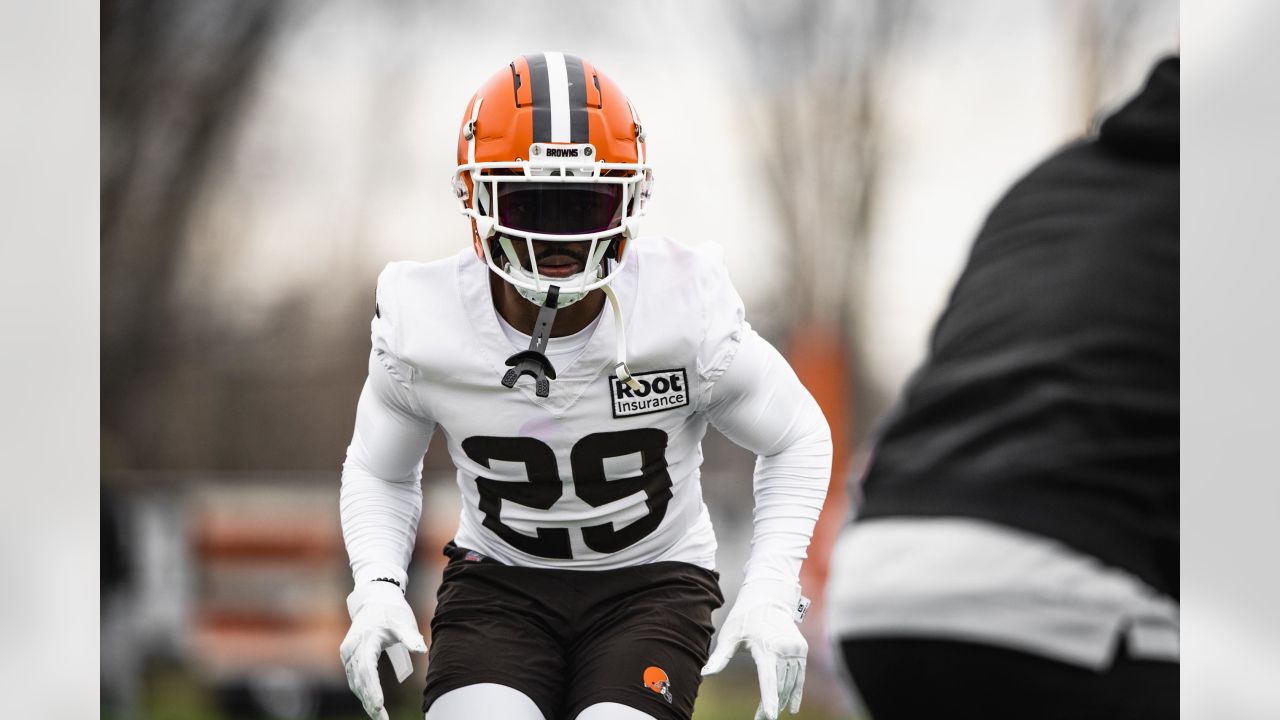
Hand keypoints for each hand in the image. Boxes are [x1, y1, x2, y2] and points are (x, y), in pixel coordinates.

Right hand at [340, 581, 427, 719]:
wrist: (374, 599)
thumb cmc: (391, 611)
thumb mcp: (402, 622)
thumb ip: (411, 637)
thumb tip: (422, 651)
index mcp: (366, 639)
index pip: (367, 668)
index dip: (372, 687)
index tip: (379, 704)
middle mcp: (352, 648)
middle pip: (359, 679)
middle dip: (369, 700)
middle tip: (382, 717)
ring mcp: (347, 652)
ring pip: (354, 681)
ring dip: (365, 699)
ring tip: (379, 715)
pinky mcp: (348, 656)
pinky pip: (353, 677)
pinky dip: (362, 691)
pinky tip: (371, 704)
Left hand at [701, 580, 807, 719]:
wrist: (768, 598)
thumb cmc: (745, 618)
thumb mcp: (730, 636)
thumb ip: (719, 657)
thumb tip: (704, 674)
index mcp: (766, 647)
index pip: (768, 679)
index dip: (768, 700)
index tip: (769, 717)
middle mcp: (784, 649)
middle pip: (778, 685)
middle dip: (770, 704)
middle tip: (760, 719)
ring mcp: (795, 649)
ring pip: (790, 682)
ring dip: (782, 699)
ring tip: (771, 713)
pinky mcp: (801, 649)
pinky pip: (800, 675)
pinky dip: (796, 691)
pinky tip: (791, 707)